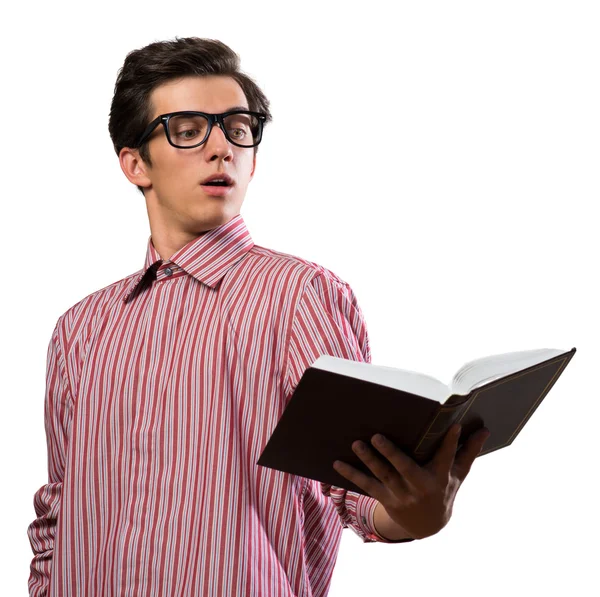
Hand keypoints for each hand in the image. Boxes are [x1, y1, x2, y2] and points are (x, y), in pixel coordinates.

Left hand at [332, 424, 490, 538]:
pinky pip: (366, 485)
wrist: (428, 525)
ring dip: (368, 460)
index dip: (451, 442)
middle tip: (377, 436)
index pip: (447, 457)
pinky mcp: (385, 498)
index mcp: (439, 477)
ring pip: (382, 476)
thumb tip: (485, 430)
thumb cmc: (444, 491)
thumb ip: (468, 452)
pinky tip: (336, 463)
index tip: (453, 425)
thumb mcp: (458, 475)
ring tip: (355, 443)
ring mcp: (401, 494)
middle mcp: (419, 487)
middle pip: (405, 469)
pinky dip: (350, 475)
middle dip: (391, 454)